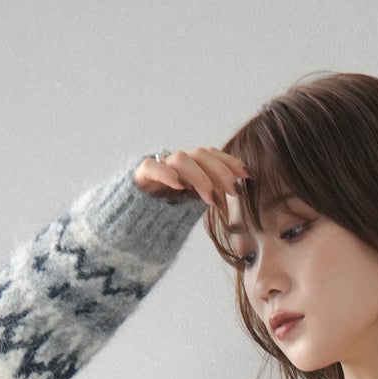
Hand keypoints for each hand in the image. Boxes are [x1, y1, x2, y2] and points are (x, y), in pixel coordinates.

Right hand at [133, 146, 251, 208]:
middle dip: (220, 170)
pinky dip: (166, 173)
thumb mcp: (192, 207)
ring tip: (210, 197)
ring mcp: (158, 168)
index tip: (248, 175)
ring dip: (200, 176)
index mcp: (189, 168)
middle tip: (234, 189)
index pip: (212, 156)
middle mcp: (175, 164)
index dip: (230, 162)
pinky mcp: (140, 178)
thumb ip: (210, 197)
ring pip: (181, 158)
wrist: (129, 224)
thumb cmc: (164, 216)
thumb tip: (240, 192)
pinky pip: (152, 167)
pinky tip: (179, 186)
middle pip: (201, 154)